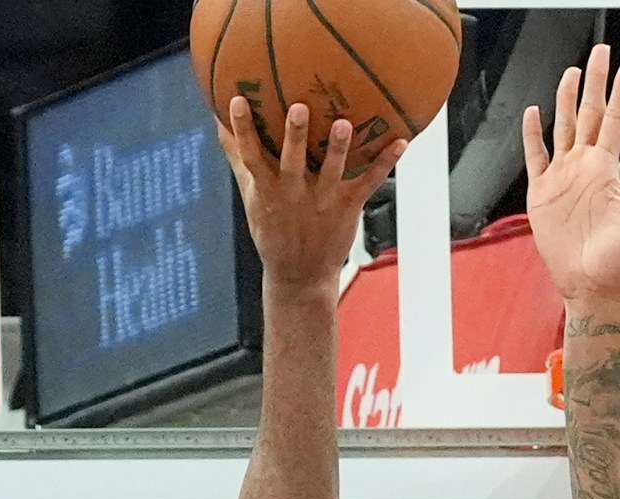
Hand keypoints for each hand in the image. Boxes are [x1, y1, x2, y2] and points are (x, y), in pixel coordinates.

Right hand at [216, 98, 403, 295]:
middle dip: (295, 135)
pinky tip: (401, 141)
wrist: (299, 276)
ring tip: (344, 124)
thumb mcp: (251, 195)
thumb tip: (218, 119)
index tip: (236, 101)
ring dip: (339, 148)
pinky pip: (369, 183)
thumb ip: (238, 156)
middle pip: (293, 160)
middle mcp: (294, 193)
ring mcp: (323, 201)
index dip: (243, 129)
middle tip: (298, 108)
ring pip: (332, 171)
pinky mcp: (348, 207)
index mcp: (267, 188)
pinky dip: (385, 163)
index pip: (250, 155)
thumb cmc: (273, 228)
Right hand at [521, 46, 619, 308]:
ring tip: (570, 72)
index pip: (616, 119)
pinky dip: (533, 135)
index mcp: (608, 170)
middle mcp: (585, 167)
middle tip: (599, 52)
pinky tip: (534, 113)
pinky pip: (535, 157)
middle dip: (593, 83)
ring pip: (562, 128)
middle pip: (588, 114)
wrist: (590, 286)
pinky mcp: (541, 193)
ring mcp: (562, 178)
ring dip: (564, 100)